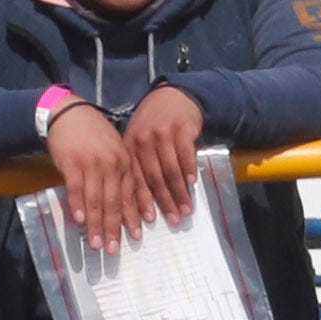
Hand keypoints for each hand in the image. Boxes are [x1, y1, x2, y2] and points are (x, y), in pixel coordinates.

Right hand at [43, 99, 140, 251]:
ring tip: (96, 243)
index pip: (130, 194)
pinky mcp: (72, 163)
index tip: (136, 235)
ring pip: (96, 200)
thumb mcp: (113, 148)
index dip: (133, 216)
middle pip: (115, 201)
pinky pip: (76, 189)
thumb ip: (118, 172)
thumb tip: (121, 201)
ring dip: (96, 224)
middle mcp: (112, 164)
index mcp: (124, 161)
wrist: (68, 113)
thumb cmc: (92, 132)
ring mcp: (92, 164)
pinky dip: (78, 206)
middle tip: (114, 249)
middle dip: (115, 228)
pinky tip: (80, 221)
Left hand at [119, 85, 205, 229]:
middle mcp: (142, 141)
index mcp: (128, 148)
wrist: (172, 97)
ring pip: (171, 171)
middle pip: (154, 178)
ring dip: (180, 193)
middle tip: (174, 220)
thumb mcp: (138, 141)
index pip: (133, 180)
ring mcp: (162, 134)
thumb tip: (136, 205)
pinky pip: (185, 156)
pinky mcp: (181, 129)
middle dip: (164, 203)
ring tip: (186, 209)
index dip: (140, 203)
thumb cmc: (153, 125)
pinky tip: (192, 184)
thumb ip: (136, 167)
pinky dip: (188, 172)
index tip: (147, 222)